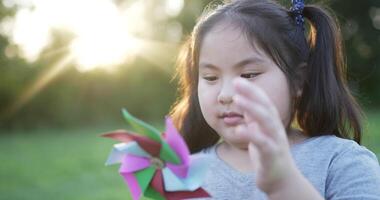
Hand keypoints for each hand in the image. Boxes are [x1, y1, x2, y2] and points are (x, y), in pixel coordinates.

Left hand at [232, 78, 298, 194]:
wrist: (281, 180)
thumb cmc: (268, 154)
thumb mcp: (259, 132)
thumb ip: (253, 118)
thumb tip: (243, 101)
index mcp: (272, 122)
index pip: (263, 101)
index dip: (252, 89)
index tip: (238, 80)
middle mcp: (276, 128)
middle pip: (266, 106)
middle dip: (252, 93)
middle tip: (237, 82)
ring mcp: (275, 141)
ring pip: (266, 121)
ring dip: (252, 108)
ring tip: (237, 100)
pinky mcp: (272, 155)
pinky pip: (262, 143)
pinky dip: (251, 135)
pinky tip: (238, 130)